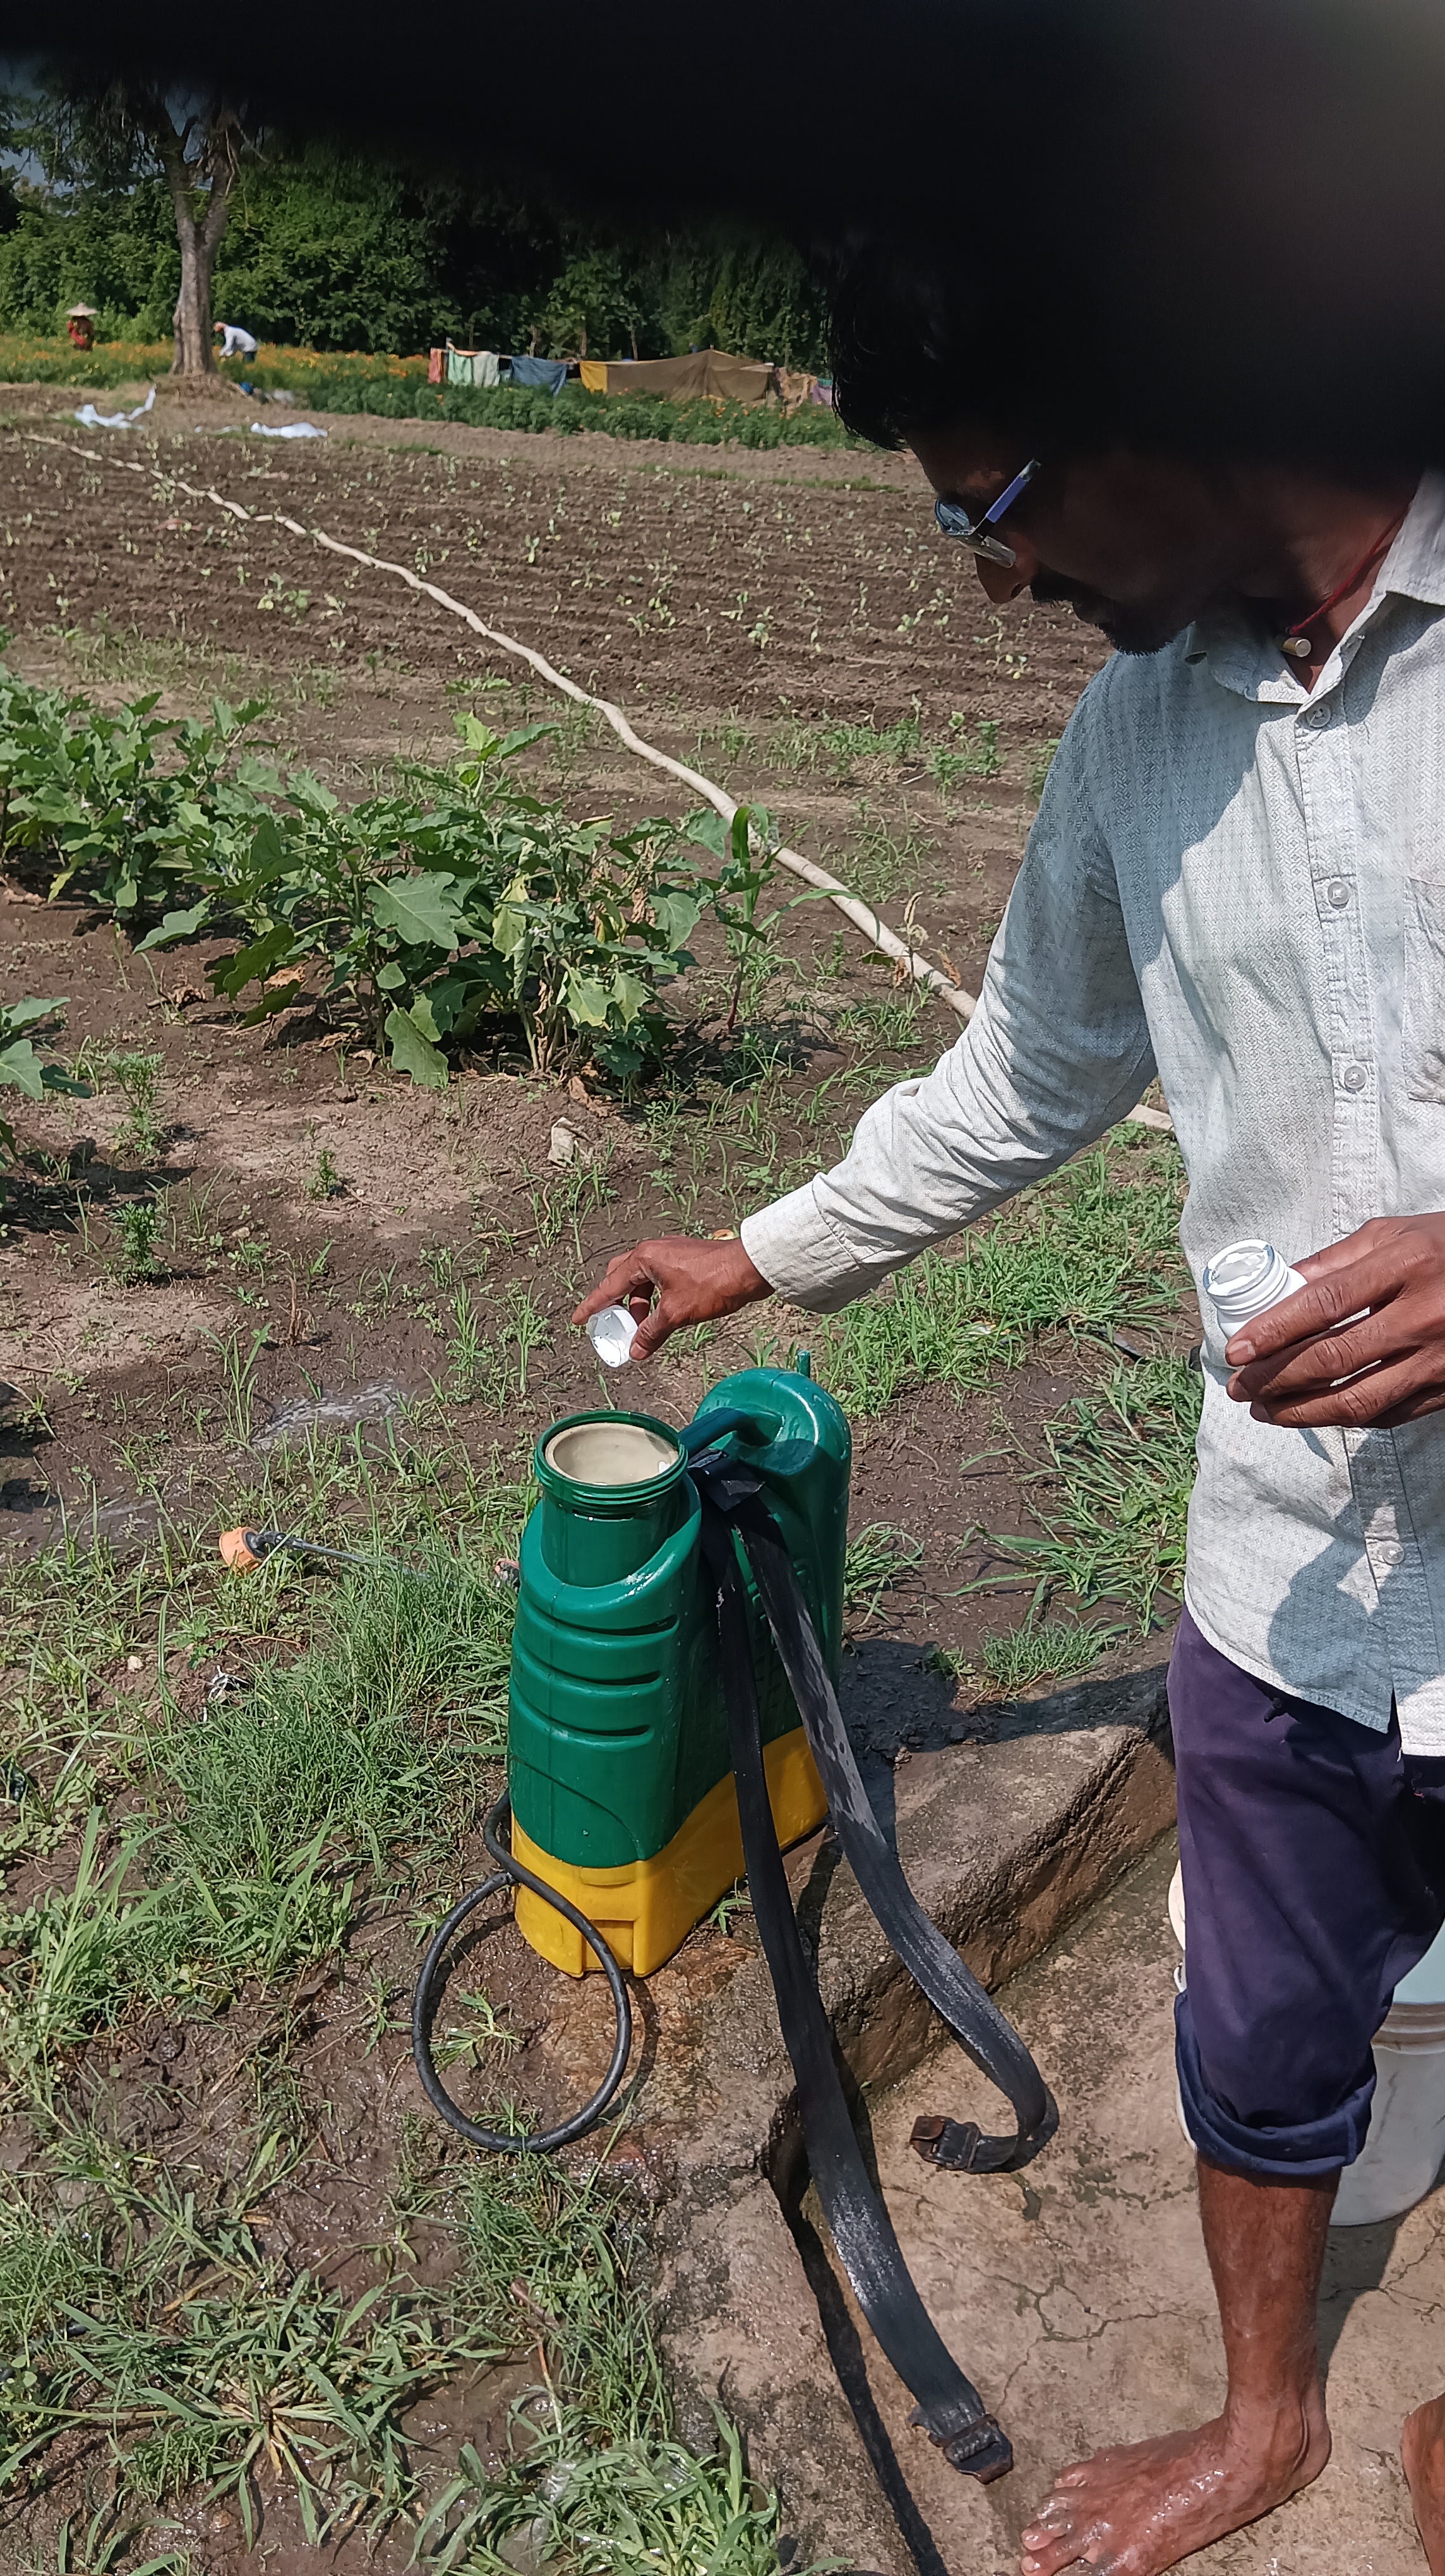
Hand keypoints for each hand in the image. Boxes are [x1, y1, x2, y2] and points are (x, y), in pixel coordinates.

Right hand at [572, 1233, 770, 1361]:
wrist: (750, 1268)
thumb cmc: (712, 1283)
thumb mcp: (676, 1313)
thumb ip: (652, 1333)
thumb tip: (636, 1352)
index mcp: (644, 1258)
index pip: (609, 1286)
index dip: (593, 1305)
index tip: (578, 1319)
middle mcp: (653, 1251)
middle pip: (622, 1277)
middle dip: (617, 1302)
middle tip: (616, 1324)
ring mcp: (670, 1254)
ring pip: (643, 1281)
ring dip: (639, 1305)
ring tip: (645, 1328)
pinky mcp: (685, 1262)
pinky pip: (659, 1281)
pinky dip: (655, 1300)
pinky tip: (664, 1318)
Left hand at [1226, 1214, 1444, 1426]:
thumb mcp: (1394, 1234)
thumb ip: (1335, 1260)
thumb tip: (1279, 1286)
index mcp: (1406, 1266)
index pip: (1325, 1305)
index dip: (1274, 1331)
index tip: (1236, 1350)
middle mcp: (1424, 1315)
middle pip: (1333, 1359)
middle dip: (1275, 1378)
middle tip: (1240, 1386)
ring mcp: (1439, 1359)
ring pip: (1357, 1400)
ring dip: (1301, 1411)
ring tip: (1265, 1410)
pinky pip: (1388, 1414)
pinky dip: (1345, 1417)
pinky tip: (1314, 1413)